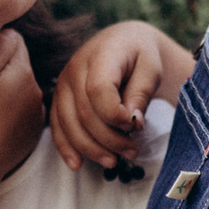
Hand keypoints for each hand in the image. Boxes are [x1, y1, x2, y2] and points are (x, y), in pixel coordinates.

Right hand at [0, 30, 42, 174]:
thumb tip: (12, 33)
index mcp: (25, 72)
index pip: (15, 42)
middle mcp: (37, 91)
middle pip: (19, 66)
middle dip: (2, 70)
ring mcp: (36, 114)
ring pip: (21, 90)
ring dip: (7, 92)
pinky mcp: (30, 134)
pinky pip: (21, 113)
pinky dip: (10, 114)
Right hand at [51, 21, 184, 172]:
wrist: (124, 43)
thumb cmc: (141, 57)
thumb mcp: (152, 69)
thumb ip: (141, 93)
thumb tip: (131, 122)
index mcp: (101, 54)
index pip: (98, 90)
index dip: (115, 115)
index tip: (135, 126)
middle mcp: (75, 68)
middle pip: (85, 113)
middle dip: (110, 139)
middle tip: (132, 152)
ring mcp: (63, 84)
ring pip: (69, 124)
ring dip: (91, 148)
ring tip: (114, 161)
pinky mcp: (59, 99)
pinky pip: (57, 126)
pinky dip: (65, 148)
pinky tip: (77, 164)